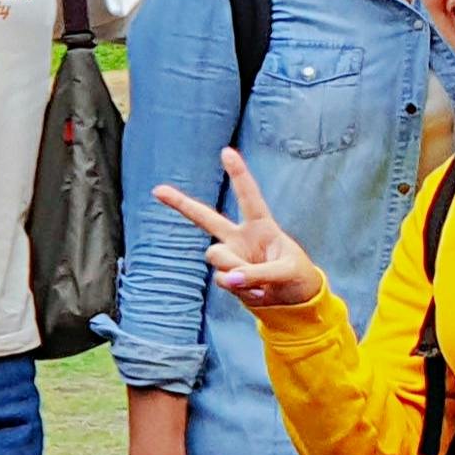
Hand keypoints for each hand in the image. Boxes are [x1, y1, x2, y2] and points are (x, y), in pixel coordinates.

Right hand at [156, 150, 324, 310]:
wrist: (293, 302)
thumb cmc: (297, 277)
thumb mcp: (286, 272)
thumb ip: (257, 273)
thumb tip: (228, 279)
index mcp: (262, 226)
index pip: (249, 197)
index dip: (238, 174)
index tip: (226, 151)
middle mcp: (240, 237)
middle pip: (206, 218)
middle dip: (181, 204)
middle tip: (157, 190)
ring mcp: (231, 256)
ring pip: (216, 257)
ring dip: (235, 272)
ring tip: (260, 285)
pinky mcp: (226, 276)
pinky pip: (223, 281)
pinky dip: (240, 290)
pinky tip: (258, 292)